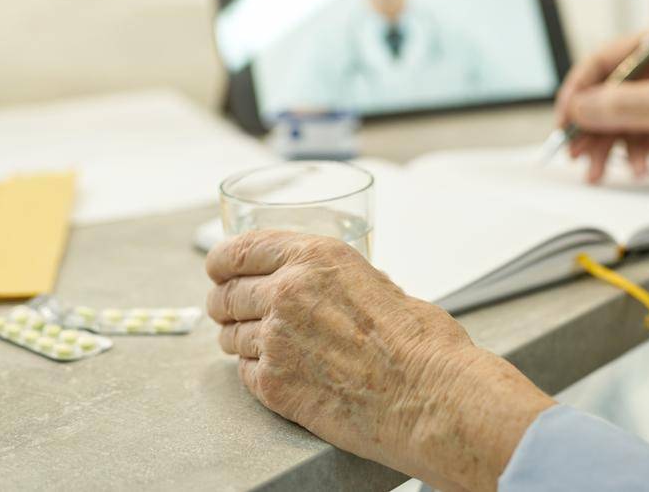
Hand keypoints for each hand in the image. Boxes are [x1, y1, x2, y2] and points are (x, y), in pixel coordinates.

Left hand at [206, 230, 552, 491]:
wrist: (430, 397)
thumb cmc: (420, 343)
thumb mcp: (376, 281)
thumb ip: (334, 279)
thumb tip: (319, 284)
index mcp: (313, 258)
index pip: (238, 250)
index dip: (222, 261)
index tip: (218, 269)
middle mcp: (286, 293)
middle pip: (226, 295)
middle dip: (226, 303)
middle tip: (233, 311)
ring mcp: (275, 341)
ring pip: (230, 336)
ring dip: (241, 339)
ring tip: (267, 346)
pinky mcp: (274, 385)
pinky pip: (245, 373)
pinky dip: (257, 372)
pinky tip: (283, 373)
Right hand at [554, 29, 648, 211]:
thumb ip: (624, 105)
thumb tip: (580, 107)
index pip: (602, 61)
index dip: (579, 89)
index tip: (567, 116)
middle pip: (600, 93)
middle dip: (586, 124)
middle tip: (573, 149)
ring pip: (609, 121)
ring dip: (601, 146)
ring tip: (597, 170)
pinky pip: (625, 140)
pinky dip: (623, 157)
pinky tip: (636, 168)